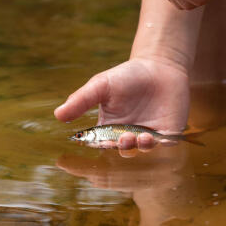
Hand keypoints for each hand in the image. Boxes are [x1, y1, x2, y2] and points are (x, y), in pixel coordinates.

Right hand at [54, 57, 189, 148]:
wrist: (159, 66)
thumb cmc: (128, 76)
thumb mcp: (101, 85)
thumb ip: (82, 100)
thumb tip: (58, 115)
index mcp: (109, 129)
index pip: (98, 145)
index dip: (90, 150)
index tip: (78, 159)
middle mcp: (128, 136)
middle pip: (121, 152)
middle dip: (120, 149)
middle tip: (120, 140)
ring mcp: (148, 136)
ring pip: (142, 151)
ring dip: (139, 147)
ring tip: (139, 137)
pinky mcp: (168, 133)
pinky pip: (165, 145)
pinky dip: (160, 145)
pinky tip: (155, 137)